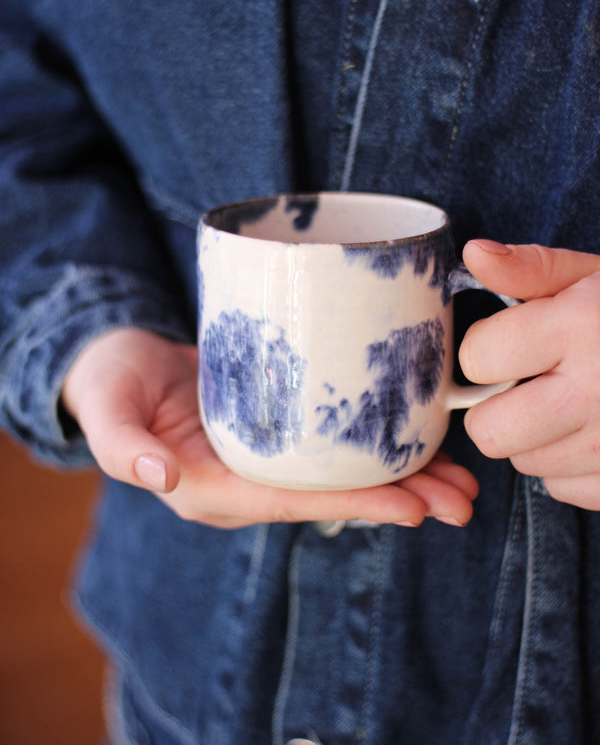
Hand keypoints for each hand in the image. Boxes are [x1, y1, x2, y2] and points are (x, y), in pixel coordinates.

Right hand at [61, 328, 477, 528]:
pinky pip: (333, 447)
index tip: (412, 507)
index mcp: (209, 488)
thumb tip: (155, 475)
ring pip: (342, 476)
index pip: (291, 502)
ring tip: (463, 482)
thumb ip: (120, 442)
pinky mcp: (277, 430)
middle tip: (464, 501)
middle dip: (398, 500)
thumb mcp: (106, 407)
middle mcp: (246, 482)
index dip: (353, 503)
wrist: (118, 363)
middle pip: (331, 497)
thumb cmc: (109, 384)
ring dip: (403, 480)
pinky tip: (417, 441)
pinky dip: (377, 447)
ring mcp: (265, 458)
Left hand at [460, 240, 599, 509]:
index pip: (477, 358)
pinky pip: (565, 489)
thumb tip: (473, 252)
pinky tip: (594, 432)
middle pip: (490, 431)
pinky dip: (569, 467)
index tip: (509, 342)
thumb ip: (532, 268)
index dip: (484, 348)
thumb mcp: (597, 274)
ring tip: (570, 404)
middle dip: (494, 408)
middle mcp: (596, 391)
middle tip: (524, 385)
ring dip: (533, 438)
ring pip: (525, 463)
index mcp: (578, 328)